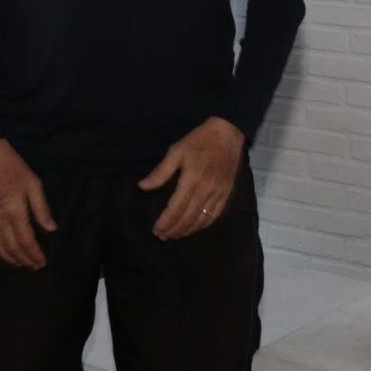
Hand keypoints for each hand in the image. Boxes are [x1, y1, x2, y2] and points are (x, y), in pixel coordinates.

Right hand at [0, 139, 56, 268]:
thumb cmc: (13, 167)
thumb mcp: (34, 184)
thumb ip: (42, 209)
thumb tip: (51, 229)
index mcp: (14, 210)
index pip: (26, 241)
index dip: (34, 254)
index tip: (41, 261)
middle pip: (11, 247)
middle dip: (23, 260)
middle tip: (33, 266)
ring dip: (8, 259)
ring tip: (20, 263)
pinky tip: (0, 253)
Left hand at [138, 117, 244, 239]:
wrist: (228, 133)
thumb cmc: (199, 140)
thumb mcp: (176, 151)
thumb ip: (160, 172)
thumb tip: (142, 186)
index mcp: (192, 180)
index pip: (176, 208)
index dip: (165, 222)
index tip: (156, 230)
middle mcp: (206, 190)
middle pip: (188, 218)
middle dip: (174, 230)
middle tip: (162, 236)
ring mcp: (218, 193)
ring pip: (201, 219)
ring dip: (187, 231)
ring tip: (175, 235)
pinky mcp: (226, 193)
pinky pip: (214, 215)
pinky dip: (203, 225)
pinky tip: (194, 228)